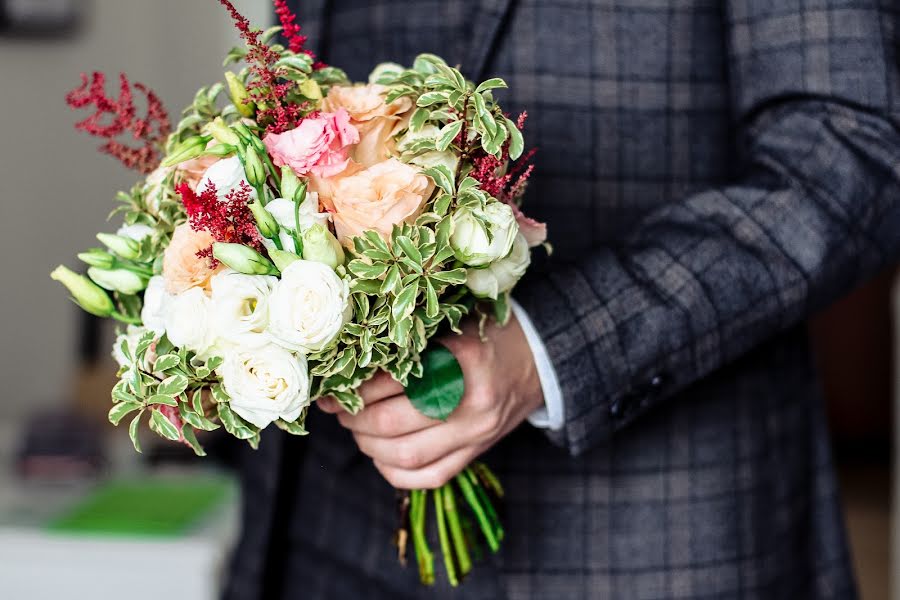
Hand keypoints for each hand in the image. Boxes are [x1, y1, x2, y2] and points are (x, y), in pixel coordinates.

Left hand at [318, 314, 543, 488]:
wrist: (539, 359)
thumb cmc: (487, 334)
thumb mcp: (452, 325)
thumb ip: (412, 342)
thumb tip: (350, 361)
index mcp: (463, 358)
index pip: (393, 381)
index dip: (355, 388)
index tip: (334, 384)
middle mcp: (472, 401)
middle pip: (392, 423)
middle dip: (353, 418)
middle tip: (338, 408)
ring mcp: (476, 433)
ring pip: (405, 456)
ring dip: (368, 445)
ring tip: (355, 427)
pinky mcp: (477, 453)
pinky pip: (428, 477)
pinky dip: (395, 471)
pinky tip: (381, 453)